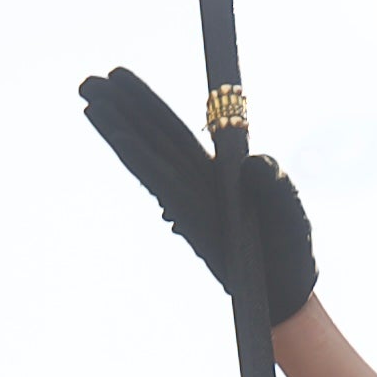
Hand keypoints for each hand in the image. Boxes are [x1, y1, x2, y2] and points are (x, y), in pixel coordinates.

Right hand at [77, 67, 318, 320]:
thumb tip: (254, 163)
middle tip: (85, 82)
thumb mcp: (291, 213)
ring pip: (150, 156)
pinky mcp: (193, 224)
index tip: (117, 76)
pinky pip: (164, 186)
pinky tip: (120, 142)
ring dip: (120, 129)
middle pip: (154, 136)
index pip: (175, 129)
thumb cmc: (290, 255)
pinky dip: (142, 161)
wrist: (286, 301)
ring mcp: (192, 202)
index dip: (147, 102)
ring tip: (90, 104)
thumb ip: (277, 185)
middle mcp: (198, 182)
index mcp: (217, 172)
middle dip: (121, 107)